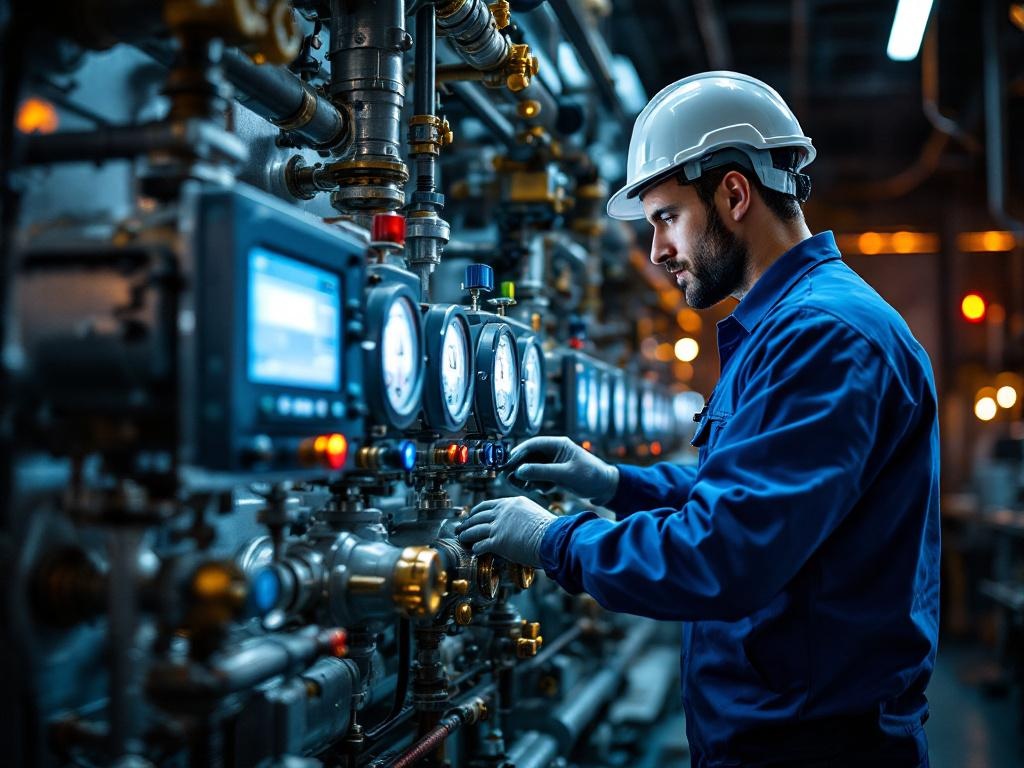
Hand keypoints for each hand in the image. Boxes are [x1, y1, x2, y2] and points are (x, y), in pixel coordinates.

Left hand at [455, 496, 555, 567]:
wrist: (553, 539)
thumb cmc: (551, 530)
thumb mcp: (534, 514)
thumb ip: (521, 516)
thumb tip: (517, 526)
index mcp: (512, 502)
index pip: (488, 504)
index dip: (477, 511)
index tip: (472, 515)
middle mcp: (503, 511)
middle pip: (478, 516)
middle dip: (468, 522)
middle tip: (461, 527)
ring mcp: (499, 526)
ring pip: (475, 529)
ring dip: (467, 535)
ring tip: (462, 538)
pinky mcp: (498, 541)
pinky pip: (481, 544)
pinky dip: (476, 547)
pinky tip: (475, 550)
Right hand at [504, 436, 618, 503]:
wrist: (605, 489)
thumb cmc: (590, 476)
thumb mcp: (565, 474)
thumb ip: (542, 472)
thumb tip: (519, 470)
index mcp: (557, 444)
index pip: (531, 445)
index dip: (517, 454)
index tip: (506, 465)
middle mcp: (553, 452)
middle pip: (528, 457)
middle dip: (519, 468)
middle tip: (509, 479)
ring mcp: (553, 463)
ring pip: (531, 469)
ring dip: (527, 478)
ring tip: (526, 487)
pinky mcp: (554, 475)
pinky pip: (538, 478)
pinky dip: (536, 484)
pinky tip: (544, 490)